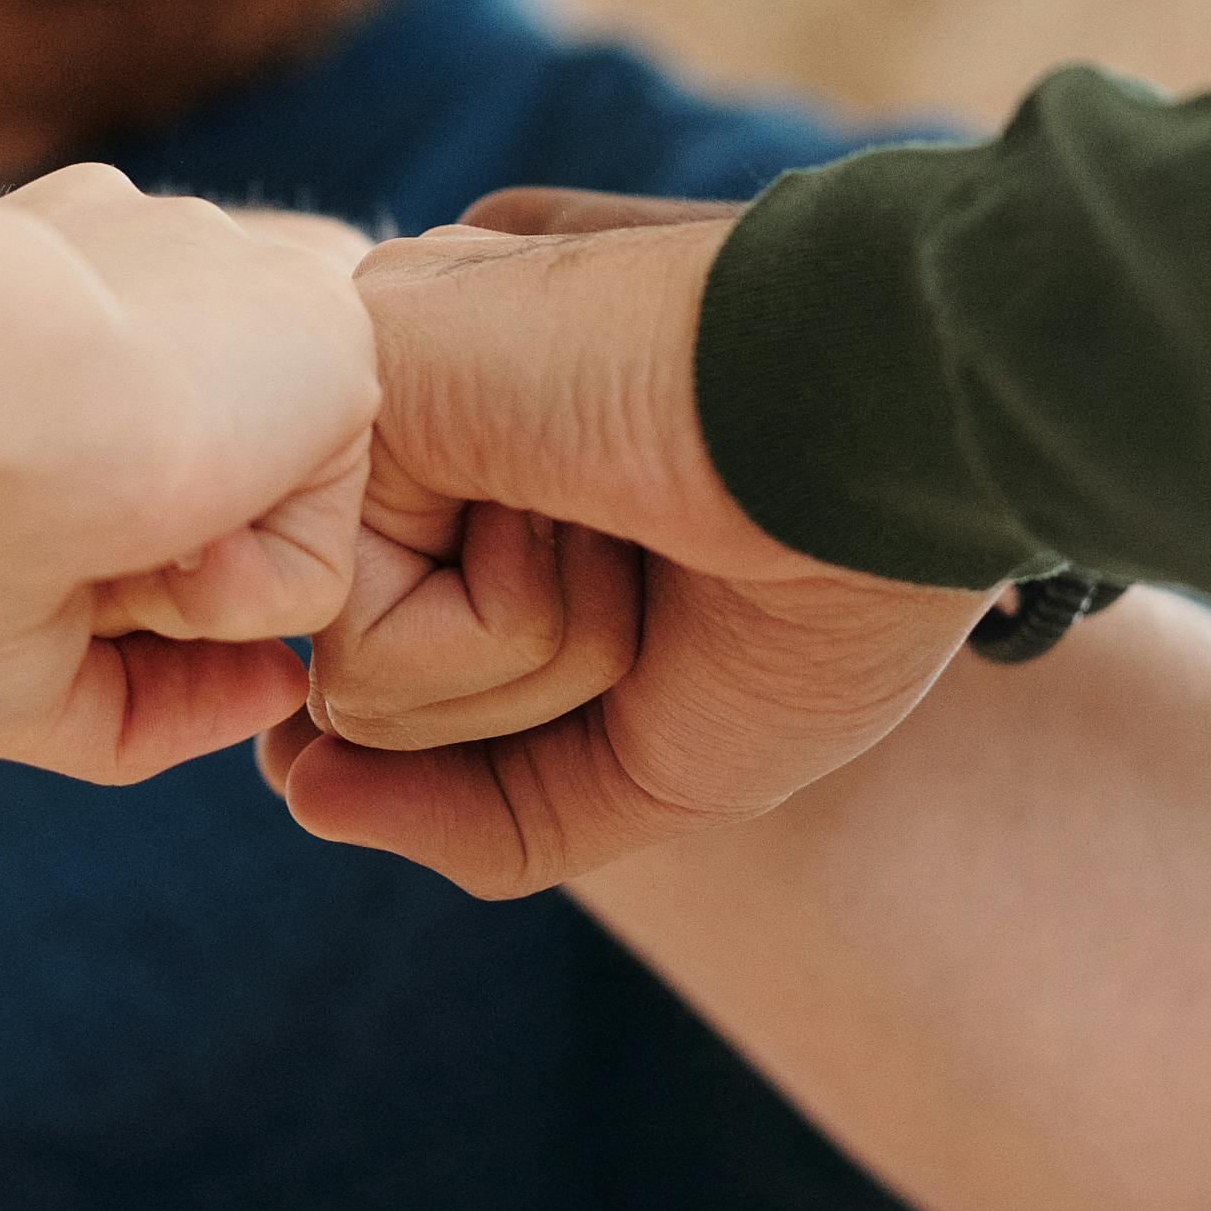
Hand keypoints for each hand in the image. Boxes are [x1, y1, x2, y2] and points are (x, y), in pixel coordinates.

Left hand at [265, 191, 987, 898]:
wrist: (911, 442)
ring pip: (357, 693)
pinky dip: (510, 631)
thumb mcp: (661, 751)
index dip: (534, 700)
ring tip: (636, 515)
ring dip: (545, 655)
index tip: (665, 584)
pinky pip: (362, 652)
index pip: (404, 681)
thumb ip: (484, 800)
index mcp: (476, 460)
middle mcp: (410, 423)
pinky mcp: (353, 411)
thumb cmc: (836, 579)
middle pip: (369, 708)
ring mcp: (378, 409)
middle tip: (666, 548)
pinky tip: (589, 498)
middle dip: (550, 688)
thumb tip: (299, 795)